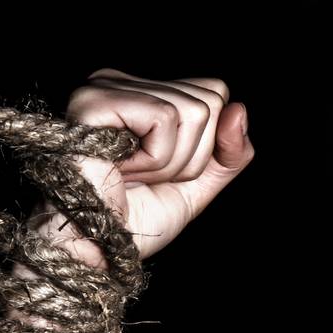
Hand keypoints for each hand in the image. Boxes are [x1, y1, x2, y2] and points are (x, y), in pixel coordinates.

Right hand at [61, 68, 254, 258]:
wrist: (93, 251)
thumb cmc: (132, 221)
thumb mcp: (197, 184)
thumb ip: (229, 153)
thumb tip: (239, 110)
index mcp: (142, 94)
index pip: (215, 93)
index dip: (205, 146)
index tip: (162, 171)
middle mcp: (121, 81)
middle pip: (209, 101)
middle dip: (190, 157)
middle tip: (144, 177)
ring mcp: (104, 86)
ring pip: (193, 111)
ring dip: (170, 163)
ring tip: (129, 175)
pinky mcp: (95, 100)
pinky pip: (165, 118)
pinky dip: (155, 159)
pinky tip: (120, 169)